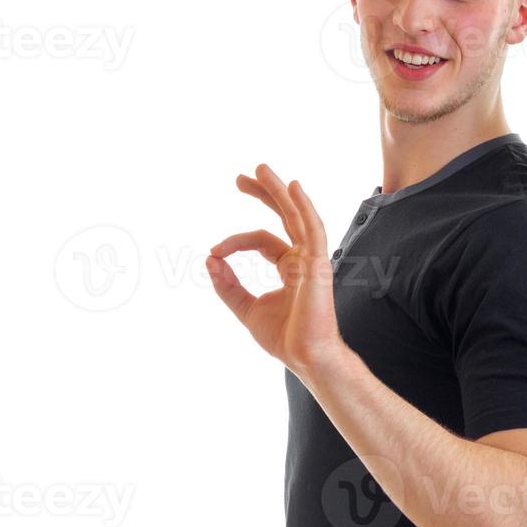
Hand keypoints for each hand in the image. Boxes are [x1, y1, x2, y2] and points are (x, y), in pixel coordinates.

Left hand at [205, 163, 343, 377]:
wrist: (306, 357)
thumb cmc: (285, 338)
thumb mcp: (246, 308)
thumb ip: (228, 285)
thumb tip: (209, 260)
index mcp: (290, 266)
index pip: (261, 239)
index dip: (234, 241)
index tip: (214, 251)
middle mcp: (303, 257)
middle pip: (284, 215)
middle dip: (263, 193)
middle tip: (241, 176)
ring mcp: (312, 258)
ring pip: (296, 215)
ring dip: (279, 191)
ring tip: (260, 168)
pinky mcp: (318, 264)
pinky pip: (312, 229)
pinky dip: (304, 206)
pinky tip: (293, 187)